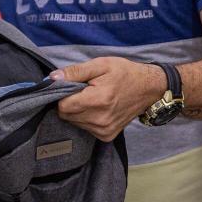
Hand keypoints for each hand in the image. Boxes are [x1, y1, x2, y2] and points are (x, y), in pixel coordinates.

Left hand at [50, 58, 164, 141]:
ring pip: (74, 122)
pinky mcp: (107, 136)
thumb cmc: (124, 73)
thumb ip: (76, 71)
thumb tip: (52, 78)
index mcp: (98, 100)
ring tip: (92, 98)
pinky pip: (84, 128)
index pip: (63, 105)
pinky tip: (97, 108)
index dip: (62, 94)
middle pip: (66, 115)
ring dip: (77, 111)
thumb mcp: (101, 64)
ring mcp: (104, 130)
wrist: (149, 89)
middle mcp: (100, 119)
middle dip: (69, 102)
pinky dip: (86, 118)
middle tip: (83, 91)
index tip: (71, 86)